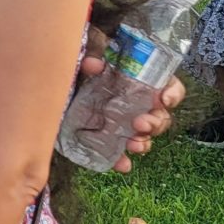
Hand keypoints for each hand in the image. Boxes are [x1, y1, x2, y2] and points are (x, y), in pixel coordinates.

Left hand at [76, 43, 184, 171]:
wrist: (51, 89)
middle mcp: (135, 104)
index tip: (164, 99)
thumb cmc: (76, 70)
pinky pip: (118, 154)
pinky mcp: (105, 140)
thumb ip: (90, 58)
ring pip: (144, 136)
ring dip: (143, 142)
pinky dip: (121, 160)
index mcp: (137, 81)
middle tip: (140, 123)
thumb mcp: (83, 59)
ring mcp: (122, 124)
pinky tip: (122, 165)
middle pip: (159, 116)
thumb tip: (94, 64)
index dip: (172, 93)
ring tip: (133, 144)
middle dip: (155, 122)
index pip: (167, 86)